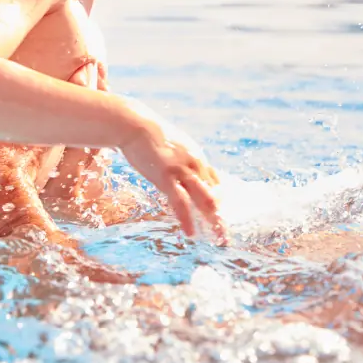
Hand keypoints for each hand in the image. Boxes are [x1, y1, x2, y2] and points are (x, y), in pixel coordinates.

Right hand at [119, 98, 226, 243]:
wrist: (136, 123)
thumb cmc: (152, 137)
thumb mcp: (175, 147)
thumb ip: (185, 160)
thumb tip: (187, 172)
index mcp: (198, 157)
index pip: (215, 183)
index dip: (219, 202)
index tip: (220, 219)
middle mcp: (196, 164)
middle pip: (216, 194)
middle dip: (222, 216)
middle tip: (226, 237)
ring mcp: (182, 170)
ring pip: (205, 199)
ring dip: (214, 221)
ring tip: (219, 239)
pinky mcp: (166, 176)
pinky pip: (180, 202)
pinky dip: (187, 219)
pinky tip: (190, 233)